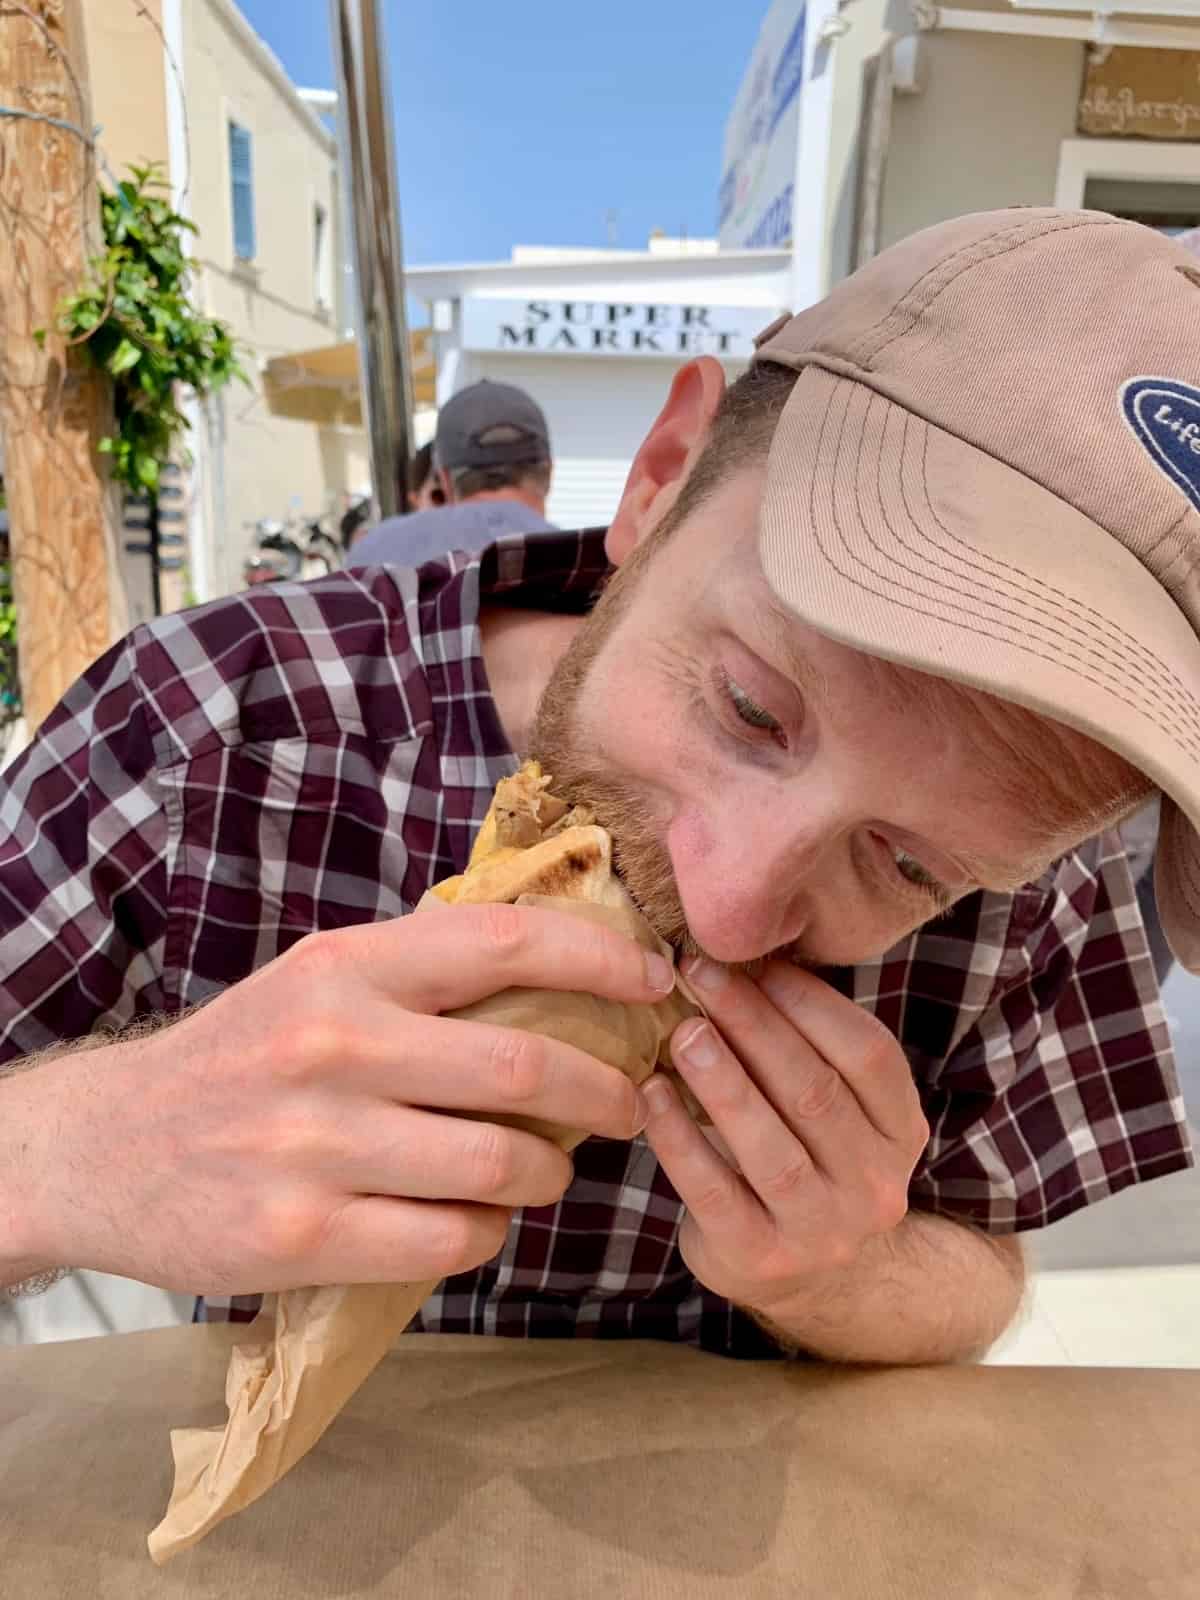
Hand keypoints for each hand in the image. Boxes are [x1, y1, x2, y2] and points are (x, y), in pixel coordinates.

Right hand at [2, 906, 670, 1294]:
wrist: (107, 1146)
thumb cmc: (242, 1057)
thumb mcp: (320, 982)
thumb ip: (423, 974)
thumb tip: (566, 971)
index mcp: (349, 966)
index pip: (508, 943)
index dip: (603, 959)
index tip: (657, 980)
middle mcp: (336, 1043)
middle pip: (526, 1066)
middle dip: (608, 1090)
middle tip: (632, 1103)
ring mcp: (318, 1142)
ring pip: (500, 1163)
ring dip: (553, 1172)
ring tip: (552, 1168)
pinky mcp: (302, 1233)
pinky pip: (451, 1240)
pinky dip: (491, 1233)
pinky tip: (480, 1220)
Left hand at [641, 956, 928, 1318]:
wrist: (818, 1283)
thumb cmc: (810, 1160)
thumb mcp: (836, 1110)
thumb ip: (807, 1047)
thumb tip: (740, 958)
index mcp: (899, 1132)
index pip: (868, 1055)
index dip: (810, 1002)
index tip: (753, 961)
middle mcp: (873, 1184)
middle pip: (813, 1092)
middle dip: (754, 1025)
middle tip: (702, 976)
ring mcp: (821, 1229)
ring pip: (770, 1145)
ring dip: (722, 1079)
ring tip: (682, 1030)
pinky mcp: (760, 1257)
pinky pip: (715, 1188)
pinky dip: (679, 1136)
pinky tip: (651, 1093)